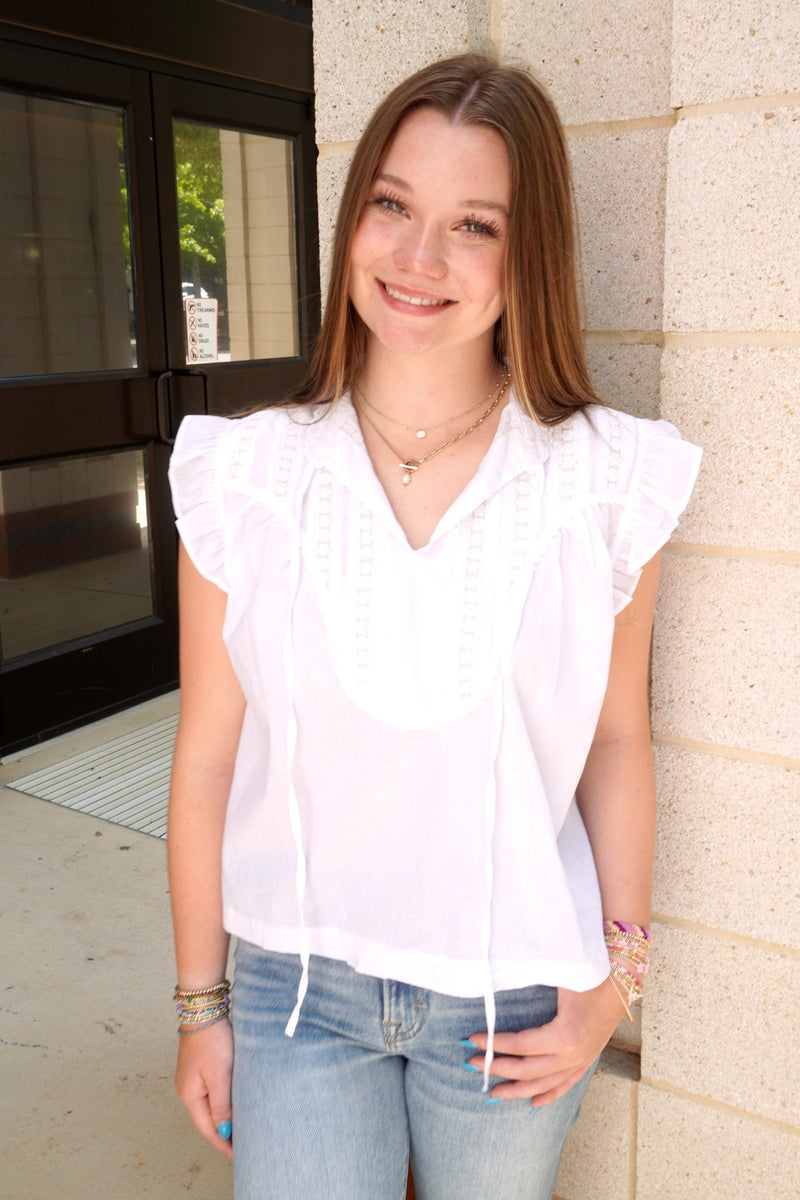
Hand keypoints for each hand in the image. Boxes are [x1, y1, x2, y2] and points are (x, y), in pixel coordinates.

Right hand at [174, 1018, 233, 1157]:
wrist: (203, 1008)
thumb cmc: (211, 1040)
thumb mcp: (219, 1075)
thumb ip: (221, 1106)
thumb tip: (223, 1133)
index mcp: (189, 1095)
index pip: (207, 1129)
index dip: (222, 1143)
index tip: (238, 1155)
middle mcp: (186, 1090)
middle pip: (206, 1120)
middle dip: (222, 1134)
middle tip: (242, 1145)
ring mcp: (191, 1079)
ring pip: (208, 1107)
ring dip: (222, 1119)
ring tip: (239, 1128)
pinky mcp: (198, 1068)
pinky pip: (209, 1094)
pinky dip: (221, 1103)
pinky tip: (232, 1104)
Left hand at [466, 979, 624, 1106]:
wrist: (622, 981)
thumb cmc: (589, 974)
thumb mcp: (559, 980)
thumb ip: (530, 987)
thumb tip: (497, 986)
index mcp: (565, 1035)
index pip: (520, 1046)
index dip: (494, 1044)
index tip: (472, 1040)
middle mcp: (573, 1055)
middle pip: (528, 1070)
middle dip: (498, 1068)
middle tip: (473, 1064)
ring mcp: (581, 1061)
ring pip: (544, 1085)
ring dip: (517, 1090)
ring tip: (493, 1093)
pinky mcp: (587, 1061)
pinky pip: (565, 1085)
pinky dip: (548, 1096)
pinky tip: (533, 1104)